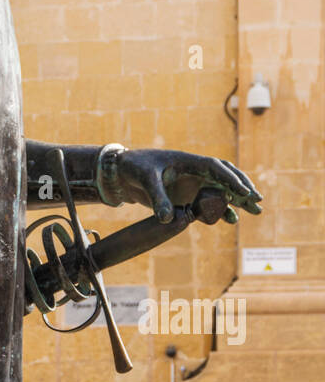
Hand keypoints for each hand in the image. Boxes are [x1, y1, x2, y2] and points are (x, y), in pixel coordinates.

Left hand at [112, 148, 262, 223]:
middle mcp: (195, 171)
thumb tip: (167, 218)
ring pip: (221, 191)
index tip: (245, 191)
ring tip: (256, 211)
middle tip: (258, 201)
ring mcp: (192, 184)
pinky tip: (232, 220)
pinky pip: (208, 204)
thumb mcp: (146, 180)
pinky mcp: (187, 196)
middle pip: (225, 178)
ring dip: (238, 200)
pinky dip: (221, 211)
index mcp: (188, 161)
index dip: (232, 179)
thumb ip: (158, 198)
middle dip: (243, 189)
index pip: (216, 168)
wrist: (122, 172)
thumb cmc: (135, 168)